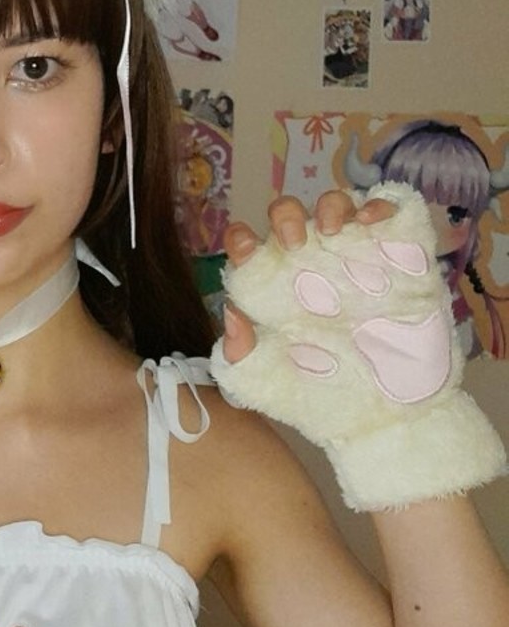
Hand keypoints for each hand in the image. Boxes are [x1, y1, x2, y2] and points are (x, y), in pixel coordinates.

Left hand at [207, 182, 504, 510]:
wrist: (389, 421)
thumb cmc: (322, 403)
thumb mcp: (266, 386)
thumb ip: (237, 356)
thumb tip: (229, 313)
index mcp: (274, 289)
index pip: (249, 248)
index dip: (242, 240)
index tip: (245, 251)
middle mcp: (311, 267)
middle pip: (290, 216)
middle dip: (286, 217)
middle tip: (292, 242)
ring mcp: (355, 259)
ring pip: (336, 206)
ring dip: (330, 206)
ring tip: (330, 231)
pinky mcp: (397, 259)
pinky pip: (388, 214)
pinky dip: (379, 205)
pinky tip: (370, 221)